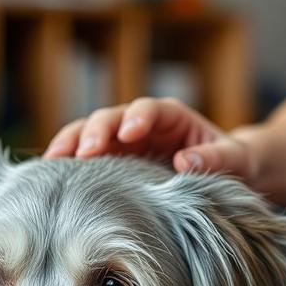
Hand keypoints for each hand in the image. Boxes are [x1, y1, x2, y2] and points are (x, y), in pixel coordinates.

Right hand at [43, 97, 257, 180]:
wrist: (227, 174)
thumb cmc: (235, 164)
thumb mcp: (236, 160)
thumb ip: (215, 159)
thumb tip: (186, 162)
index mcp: (172, 117)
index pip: (150, 109)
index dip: (137, 117)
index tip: (129, 133)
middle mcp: (142, 124)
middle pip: (112, 117)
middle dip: (96, 131)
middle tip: (84, 153)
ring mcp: (123, 143)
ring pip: (90, 134)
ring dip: (71, 145)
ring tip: (53, 163)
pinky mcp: (112, 162)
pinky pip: (85, 158)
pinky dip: (67, 163)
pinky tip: (49, 176)